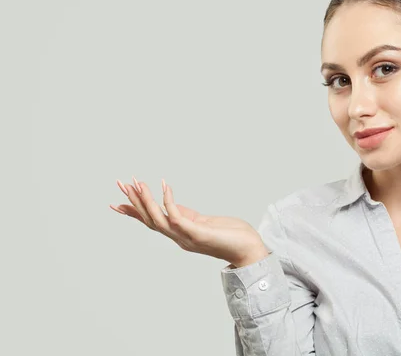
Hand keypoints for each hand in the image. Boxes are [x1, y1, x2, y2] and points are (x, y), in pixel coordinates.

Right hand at [109, 177, 266, 265]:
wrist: (250, 251)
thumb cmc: (232, 236)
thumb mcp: (205, 222)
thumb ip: (188, 216)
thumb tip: (173, 208)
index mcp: (180, 234)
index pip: (152, 221)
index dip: (134, 212)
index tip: (116, 202)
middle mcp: (179, 237)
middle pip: (149, 219)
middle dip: (133, 202)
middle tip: (120, 183)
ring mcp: (186, 237)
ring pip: (158, 218)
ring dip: (146, 201)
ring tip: (137, 183)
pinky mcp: (197, 233)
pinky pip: (177, 215)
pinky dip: (168, 201)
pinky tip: (165, 185)